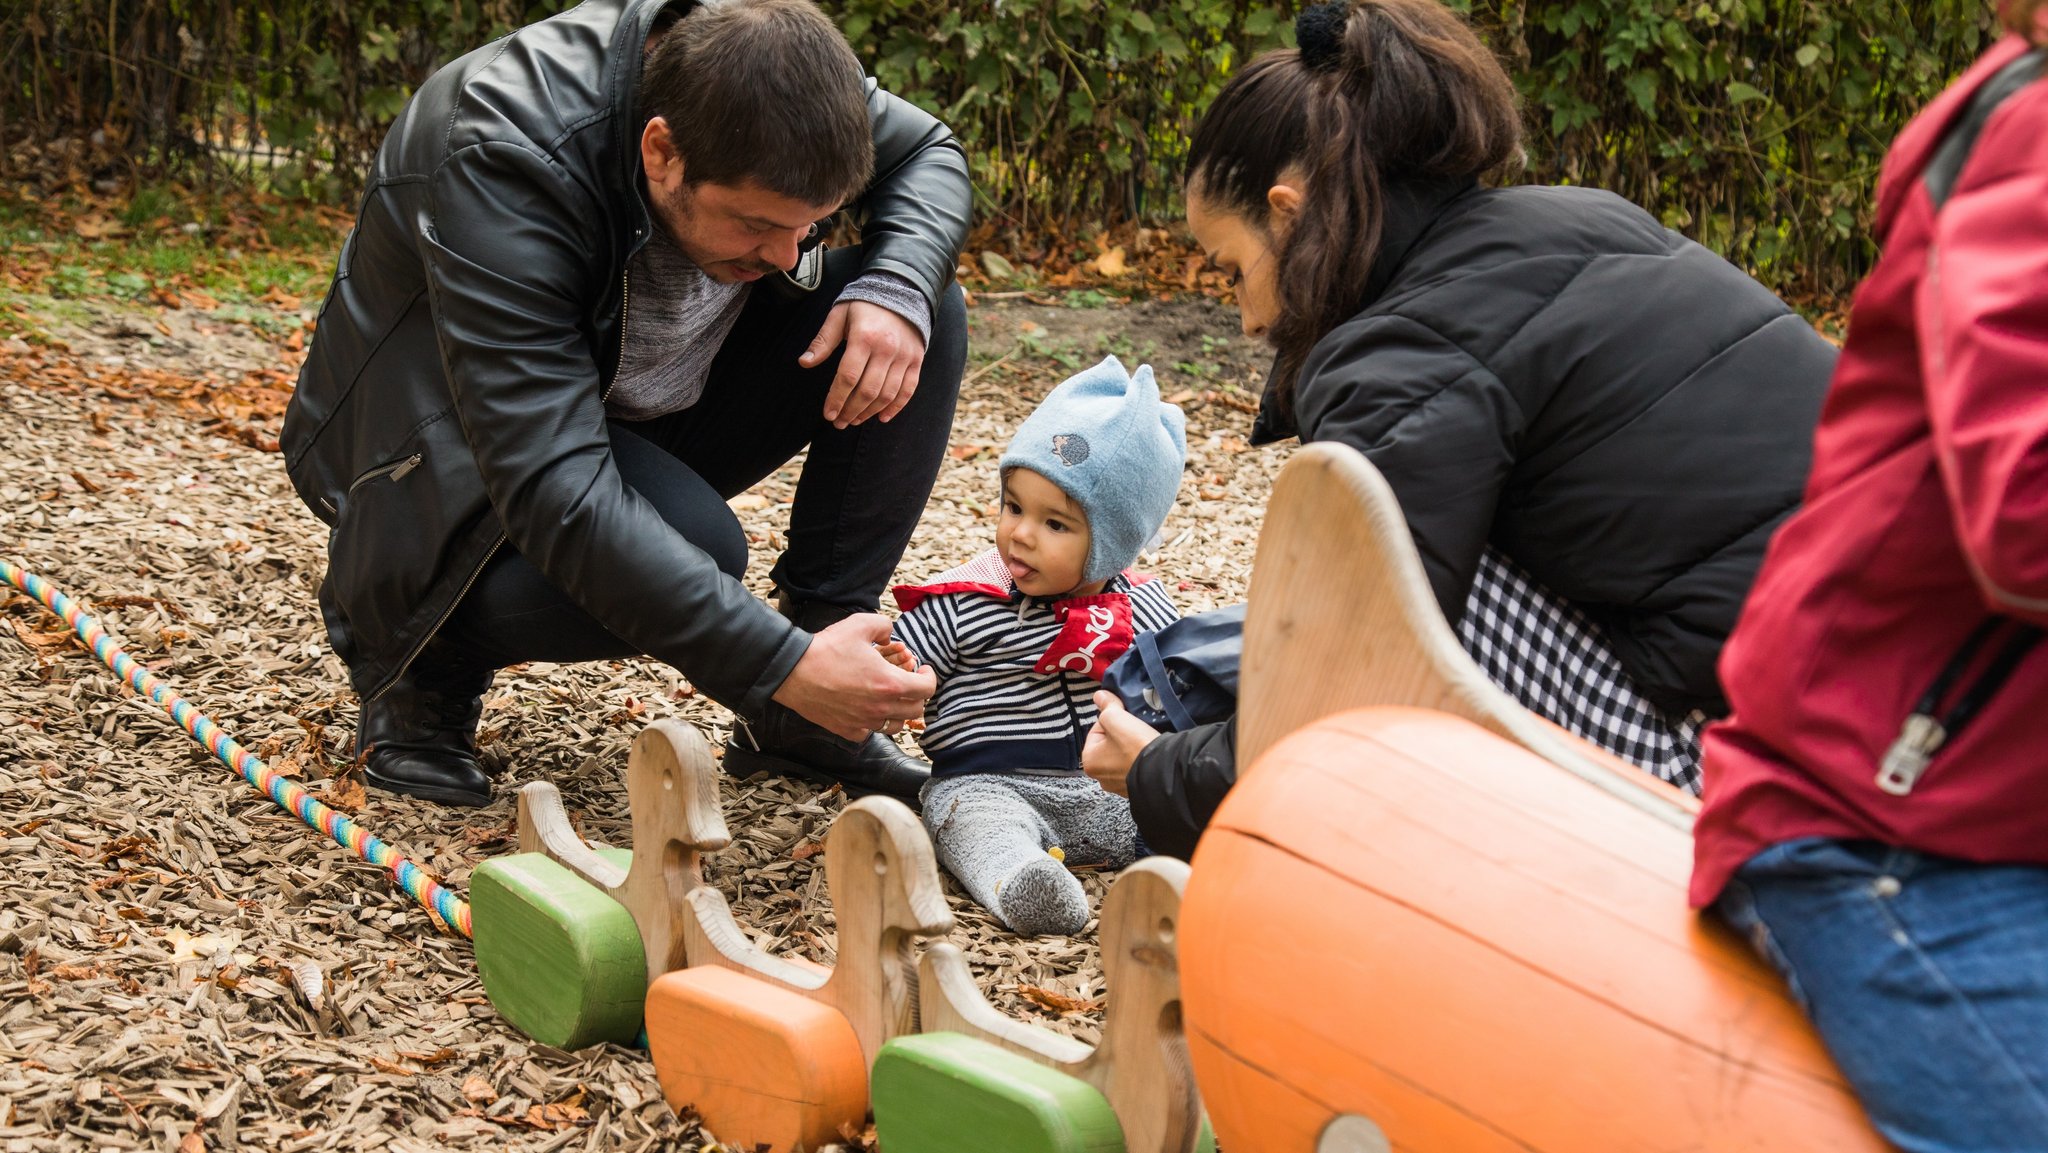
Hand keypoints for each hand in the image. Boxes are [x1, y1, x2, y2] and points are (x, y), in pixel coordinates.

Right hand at [773, 614, 935, 740]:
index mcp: (890, 683)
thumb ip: (884, 626)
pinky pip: (870, 732)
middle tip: (907, 680)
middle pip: (915, 709)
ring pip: (895, 725)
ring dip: (898, 710)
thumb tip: (891, 635)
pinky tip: (867, 708)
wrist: (793, 670)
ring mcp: (864, 721)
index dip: (929, 676)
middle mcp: (881, 707)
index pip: (927, 688)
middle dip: (916, 692)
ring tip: (890, 695)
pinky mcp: (847, 729)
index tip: (922, 669)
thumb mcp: (861, 624)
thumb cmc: (827, 648)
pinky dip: (874, 722)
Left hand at [801, 300, 925, 428]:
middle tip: (839, 423)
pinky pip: (908, 390)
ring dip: (869, 412)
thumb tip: (804, 362)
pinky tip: (882, 418)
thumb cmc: (864, 305)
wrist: (901, 291)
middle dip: (851, 410)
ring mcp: (904, 356)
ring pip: (887, 394)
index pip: (848, 376)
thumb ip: (823, 340)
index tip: (828, 414)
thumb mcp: (839, 315)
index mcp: (864, 338)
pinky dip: (896, 407)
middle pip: (868, 390)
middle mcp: (886, 349)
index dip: (837, 399)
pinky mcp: (916, 360)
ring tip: (854, 420)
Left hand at [1082, 690, 1162, 796]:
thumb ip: (1106, 706)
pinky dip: (1140, 759)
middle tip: (1135, 730)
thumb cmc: (1136, 746)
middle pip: (1109, 744)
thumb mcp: (1116, 718)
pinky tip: (1148, 753)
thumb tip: (1100, 696)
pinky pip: (1135, 767)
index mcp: (1089, 762)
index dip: (1111, 720)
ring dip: (1131, 747)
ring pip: (1123, 756)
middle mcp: (1101, 778)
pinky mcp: (1136, 787)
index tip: (1124, 719)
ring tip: (1143, 741)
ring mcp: (1119, 785)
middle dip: (1121, 735)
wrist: (1165, 770)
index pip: (1096, 730)